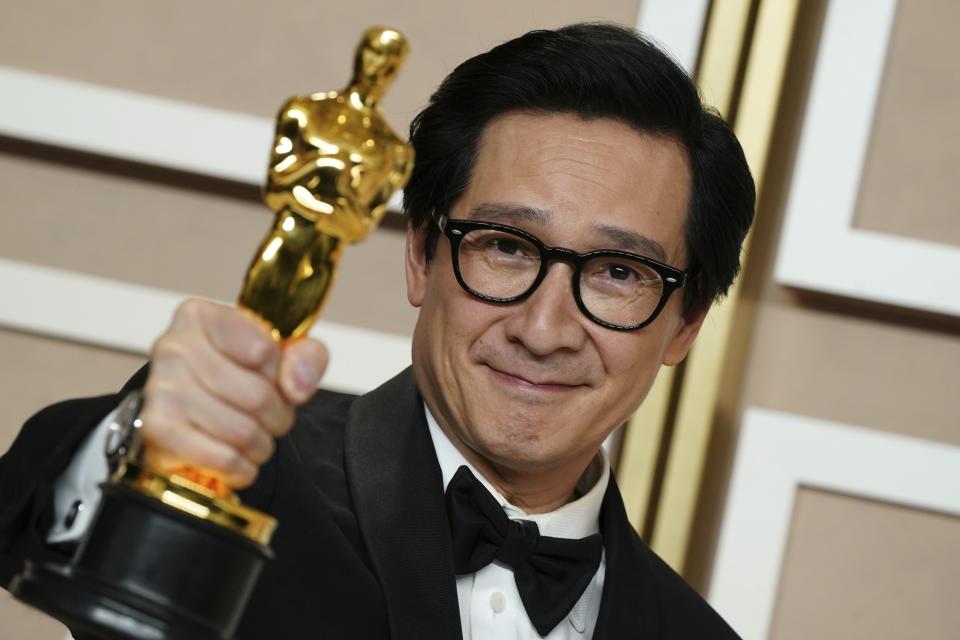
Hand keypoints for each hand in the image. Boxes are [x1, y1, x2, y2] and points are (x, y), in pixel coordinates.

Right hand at [140, 298, 326, 487]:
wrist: (188, 410)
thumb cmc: (236, 374)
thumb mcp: (282, 353)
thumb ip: (305, 357)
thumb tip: (296, 386)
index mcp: (202, 316)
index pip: (264, 351)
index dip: (279, 375)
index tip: (271, 378)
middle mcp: (174, 347)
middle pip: (256, 396)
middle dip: (278, 417)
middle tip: (272, 418)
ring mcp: (162, 389)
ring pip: (241, 431)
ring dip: (261, 445)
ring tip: (254, 438)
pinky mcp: (158, 430)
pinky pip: (221, 459)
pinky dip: (241, 468)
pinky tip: (238, 458)